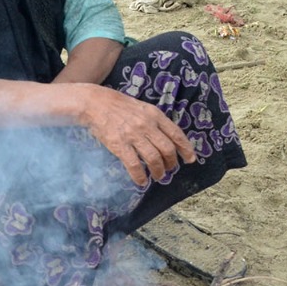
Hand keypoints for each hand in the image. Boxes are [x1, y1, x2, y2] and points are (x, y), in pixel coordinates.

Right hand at [80, 85, 196, 185]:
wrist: (95, 103)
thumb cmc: (120, 106)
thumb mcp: (143, 108)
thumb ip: (155, 122)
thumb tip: (167, 138)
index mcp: (155, 115)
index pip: (176, 134)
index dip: (186, 148)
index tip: (191, 159)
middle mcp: (147, 125)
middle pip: (167, 149)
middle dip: (172, 163)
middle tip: (170, 169)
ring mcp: (133, 135)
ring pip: (153, 158)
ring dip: (158, 171)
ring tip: (158, 177)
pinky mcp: (119, 145)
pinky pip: (133, 165)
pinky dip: (140, 176)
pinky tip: (141, 181)